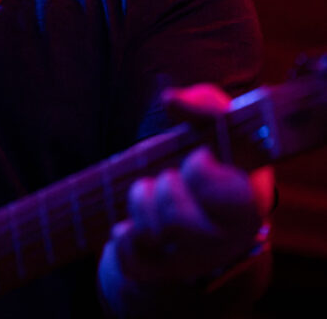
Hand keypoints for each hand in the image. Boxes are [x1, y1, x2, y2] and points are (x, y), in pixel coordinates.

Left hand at [97, 85, 272, 316]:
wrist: (202, 204)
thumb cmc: (213, 154)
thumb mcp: (217, 122)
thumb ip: (202, 103)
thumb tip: (170, 100)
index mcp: (249, 203)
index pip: (225, 196)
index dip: (200, 169)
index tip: (199, 156)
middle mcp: (226, 241)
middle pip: (178, 221)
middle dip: (164, 187)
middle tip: (170, 176)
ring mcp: (194, 261)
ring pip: (151, 236)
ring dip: (140, 201)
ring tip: (149, 190)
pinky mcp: (163, 273)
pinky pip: (132, 263)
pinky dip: (123, 238)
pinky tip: (128, 222)